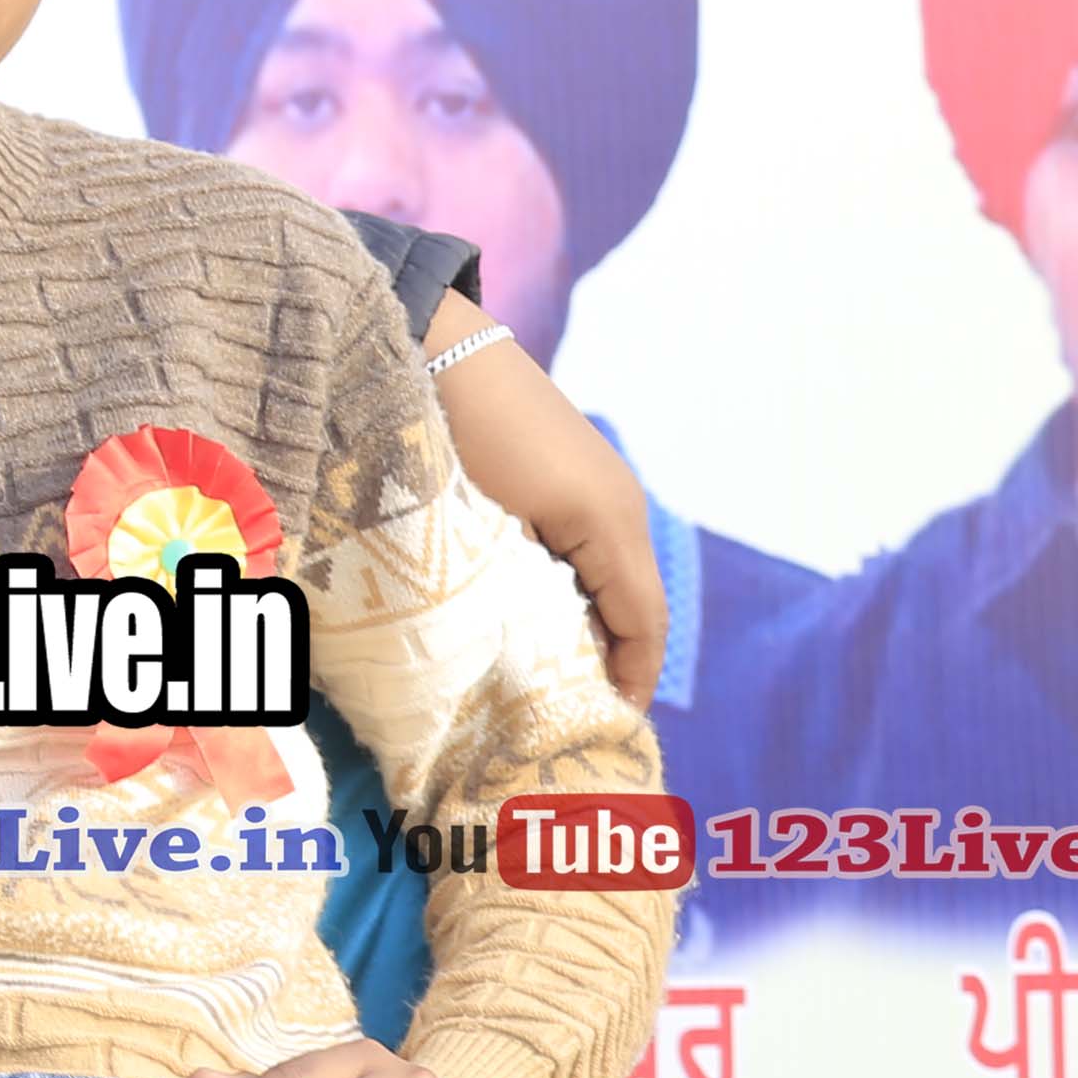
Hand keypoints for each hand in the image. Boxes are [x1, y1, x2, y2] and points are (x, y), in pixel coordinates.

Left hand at [426, 296, 668, 706]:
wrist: (433, 346)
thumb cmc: (459, 438)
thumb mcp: (493, 529)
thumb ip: (522, 598)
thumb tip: (530, 664)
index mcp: (611, 524)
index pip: (644, 624)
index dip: (631, 681)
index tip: (607, 732)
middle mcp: (619, 509)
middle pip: (635, 607)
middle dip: (613, 663)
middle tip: (573, 717)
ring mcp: (597, 490)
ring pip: (610, 582)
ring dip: (591, 630)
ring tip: (553, 679)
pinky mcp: (569, 480)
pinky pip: (588, 553)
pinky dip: (573, 595)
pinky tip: (537, 618)